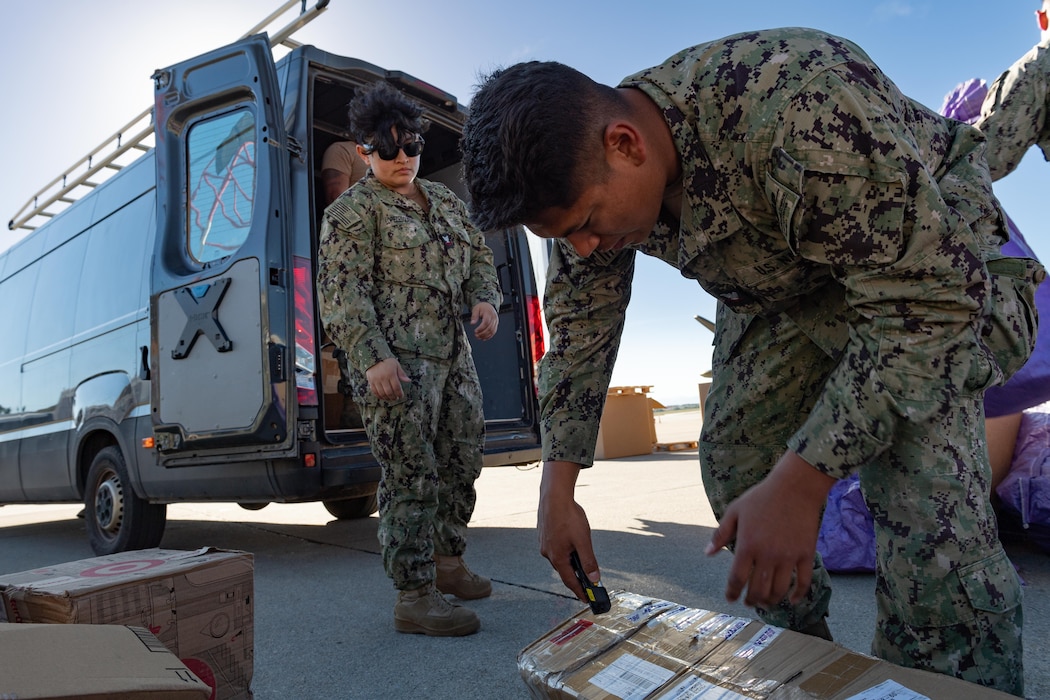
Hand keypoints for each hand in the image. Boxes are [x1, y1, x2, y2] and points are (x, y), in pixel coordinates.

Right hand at [365, 357, 409, 399]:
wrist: (373, 356)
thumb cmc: (387, 361)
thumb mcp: (396, 365)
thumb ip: (401, 373)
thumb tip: (408, 381)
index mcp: (391, 374)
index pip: (396, 387)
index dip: (399, 393)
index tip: (401, 396)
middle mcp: (383, 378)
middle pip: (389, 392)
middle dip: (393, 397)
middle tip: (396, 398)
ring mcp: (376, 380)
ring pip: (382, 393)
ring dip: (387, 398)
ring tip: (390, 399)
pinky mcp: (371, 381)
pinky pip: (374, 391)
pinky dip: (379, 396)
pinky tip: (383, 397)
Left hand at [471, 302, 498, 339]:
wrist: (488, 306)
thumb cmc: (482, 307)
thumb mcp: (476, 309)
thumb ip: (474, 316)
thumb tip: (472, 323)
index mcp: (488, 313)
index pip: (486, 322)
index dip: (481, 328)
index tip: (475, 331)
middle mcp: (494, 317)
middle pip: (489, 328)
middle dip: (483, 333)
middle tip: (476, 335)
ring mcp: (496, 321)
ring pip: (492, 331)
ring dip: (485, 335)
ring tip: (479, 337)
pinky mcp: (496, 324)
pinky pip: (494, 332)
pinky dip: (489, 336)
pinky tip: (484, 338)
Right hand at [538, 460, 599, 601]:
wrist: (554, 495)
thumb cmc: (568, 516)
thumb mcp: (583, 540)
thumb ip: (589, 561)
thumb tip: (594, 578)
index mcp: (558, 557)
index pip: (570, 581)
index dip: (580, 591)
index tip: (587, 599)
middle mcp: (548, 553)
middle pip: (564, 570)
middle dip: (576, 576)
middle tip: (588, 582)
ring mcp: (544, 544)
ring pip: (560, 558)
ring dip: (570, 562)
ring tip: (581, 560)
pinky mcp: (544, 535)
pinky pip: (555, 548)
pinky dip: (565, 551)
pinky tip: (571, 544)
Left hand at [705, 451, 834, 608]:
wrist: (795, 487)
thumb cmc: (761, 497)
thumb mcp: (735, 511)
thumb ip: (721, 534)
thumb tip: (708, 553)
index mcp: (747, 545)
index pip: (737, 579)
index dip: (732, 593)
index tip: (731, 598)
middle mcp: (767, 555)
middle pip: (758, 590)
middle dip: (752, 600)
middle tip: (749, 602)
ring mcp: (788, 556)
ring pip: (779, 590)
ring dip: (771, 601)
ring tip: (766, 603)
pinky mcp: (806, 554)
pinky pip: (804, 581)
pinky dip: (798, 595)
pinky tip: (792, 600)